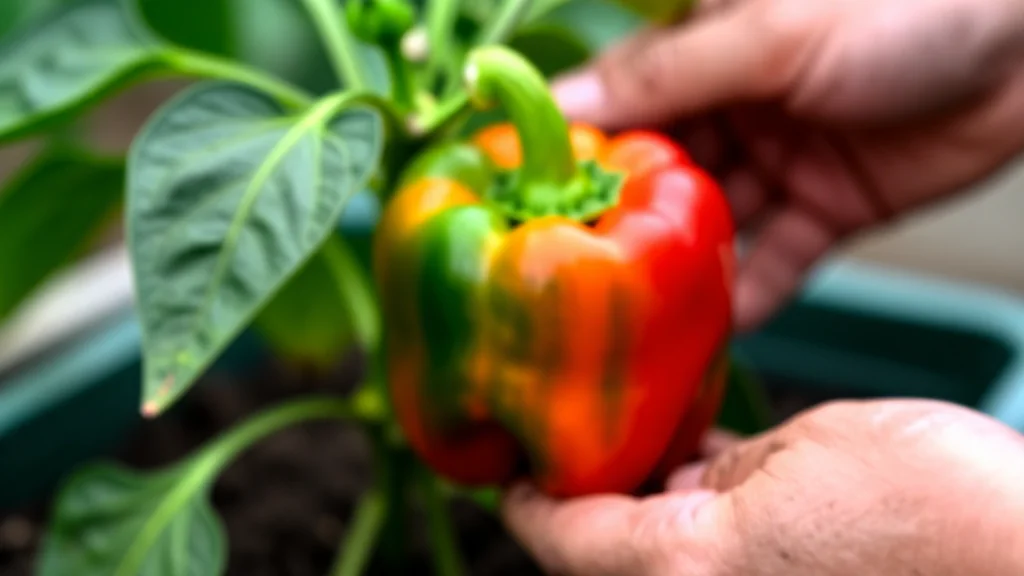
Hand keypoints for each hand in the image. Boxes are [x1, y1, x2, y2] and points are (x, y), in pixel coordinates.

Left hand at [502, 400, 1023, 574]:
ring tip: (649, 449)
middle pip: (604, 561)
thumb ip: (726, 462)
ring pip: (661, 568)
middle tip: (585, 440)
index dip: (527, 496)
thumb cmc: (949, 514)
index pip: (558, 537)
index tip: (513, 467)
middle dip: (592, 501)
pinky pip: (716, 575)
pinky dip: (702, 536)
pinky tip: (717, 485)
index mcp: (684, 570)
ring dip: (648, 515)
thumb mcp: (813, 445)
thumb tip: (688, 472)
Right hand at [553, 0, 1023, 330]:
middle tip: (580, 281)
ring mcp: (781, 160)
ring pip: (715, 227)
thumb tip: (562, 103)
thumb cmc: (904, 1)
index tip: (524, 207)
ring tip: (639, 315)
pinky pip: (780, 259)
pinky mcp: (830, 207)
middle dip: (626, 227)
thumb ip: (667, 76)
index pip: (621, 108)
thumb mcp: (771, 31)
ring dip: (683, 268)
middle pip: (661, 179)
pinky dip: (754, 293)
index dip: (572, 156)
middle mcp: (735, 107)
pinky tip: (718, 326)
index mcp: (709, 52)